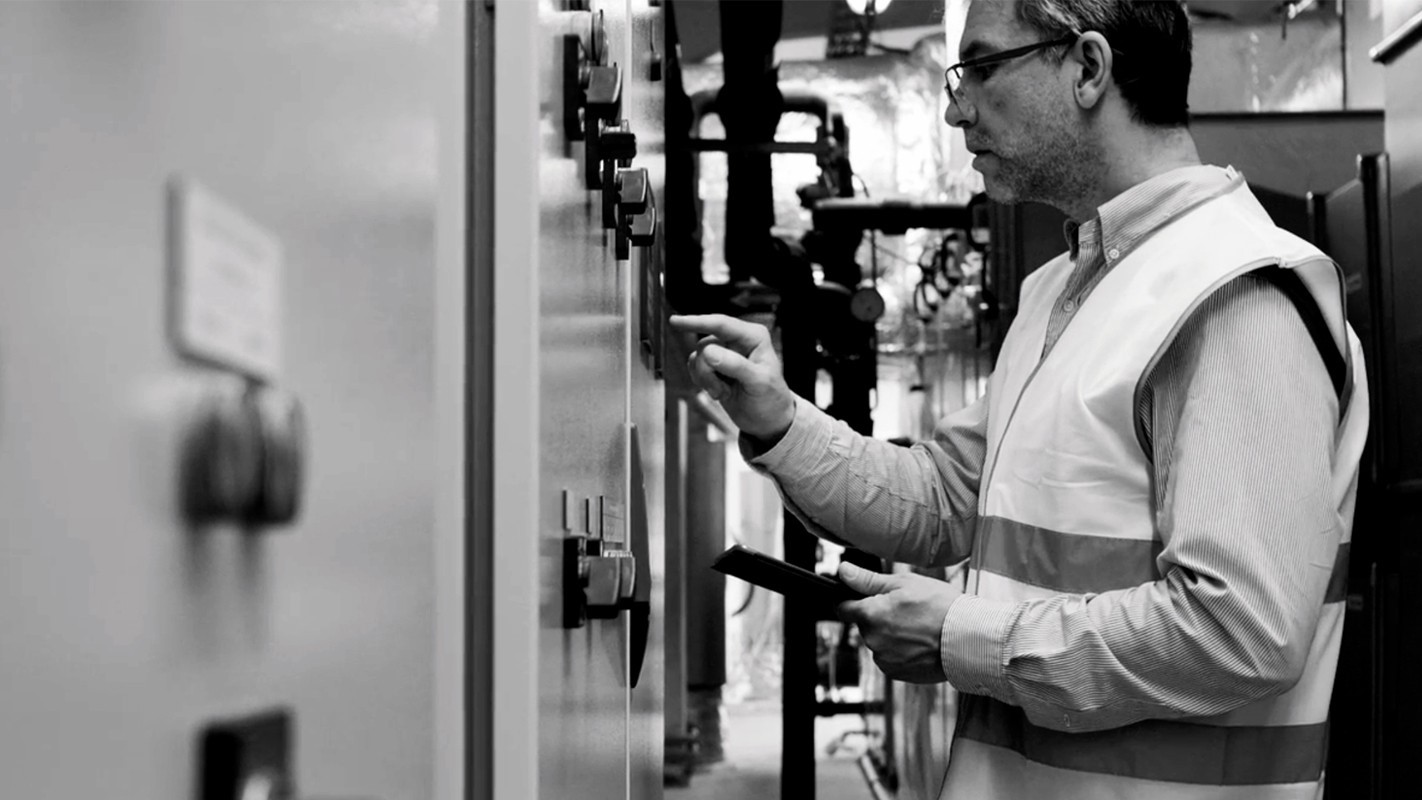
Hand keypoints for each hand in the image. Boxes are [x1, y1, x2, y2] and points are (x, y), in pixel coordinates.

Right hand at [668, 314, 795, 441]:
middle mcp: (737, 341)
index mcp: (753, 337)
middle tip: (722, 390)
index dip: (697, 321)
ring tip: (724, 392)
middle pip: (705, 345)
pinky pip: (694, 367)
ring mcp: (724, 353)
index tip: (676, 321)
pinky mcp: (714, 367)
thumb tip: (709, 353)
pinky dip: (702, 382)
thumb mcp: (759, 382)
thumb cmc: (771, 398)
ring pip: (697, 357)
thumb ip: (735, 365)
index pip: (722, 324)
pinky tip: (718, 391)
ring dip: (706, 379)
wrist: (766, 420)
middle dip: (708, 371)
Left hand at [836, 563, 962, 683]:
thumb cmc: (940, 606)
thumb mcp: (904, 583)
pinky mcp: (897, 674)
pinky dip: (900, 652)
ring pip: (879, 643)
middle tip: (906, 610)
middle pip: (865, 626)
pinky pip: (890, 659)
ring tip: (918, 628)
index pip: (843, 609)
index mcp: (870, 615)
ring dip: (890, 636)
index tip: (864, 599)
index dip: (852, 601)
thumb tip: (843, 571)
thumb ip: (868, 580)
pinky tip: (919, 644)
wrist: (968, 639)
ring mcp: (884, 659)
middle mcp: (872, 640)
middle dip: (879, 617)